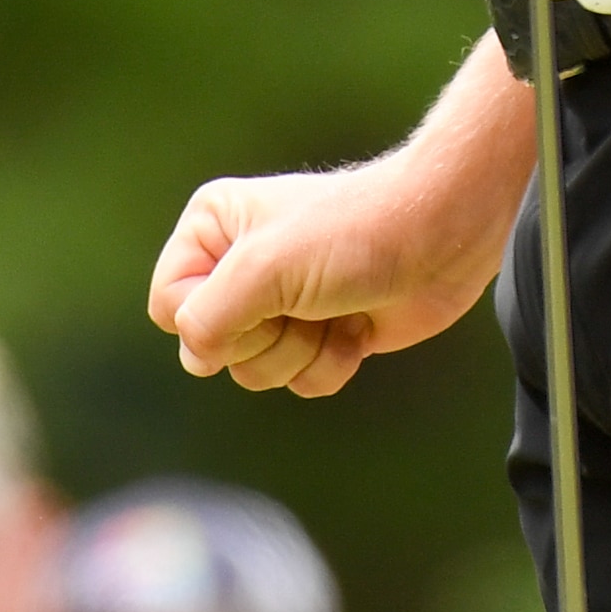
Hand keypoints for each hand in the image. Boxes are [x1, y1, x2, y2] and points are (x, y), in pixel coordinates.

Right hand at [147, 141, 512, 400]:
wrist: (441, 236)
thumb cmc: (354, 233)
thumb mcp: (264, 267)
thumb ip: (207, 317)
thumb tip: (196, 359)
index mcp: (213, 229)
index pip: (169, 305)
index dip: (208, 316)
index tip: (256, 289)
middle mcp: (240, 266)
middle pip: (213, 348)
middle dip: (268, 336)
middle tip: (306, 296)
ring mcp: (283, 303)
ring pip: (257, 372)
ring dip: (303, 350)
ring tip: (335, 307)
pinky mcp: (321, 332)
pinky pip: (299, 382)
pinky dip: (332, 362)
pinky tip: (358, 326)